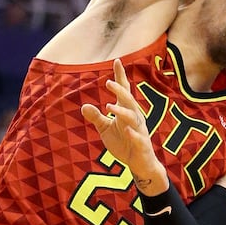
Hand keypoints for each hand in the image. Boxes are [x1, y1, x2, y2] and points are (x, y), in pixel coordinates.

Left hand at [81, 59, 167, 188]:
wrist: (141, 164)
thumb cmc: (124, 143)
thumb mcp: (106, 130)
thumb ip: (97, 118)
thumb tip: (84, 106)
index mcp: (127, 111)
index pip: (124, 91)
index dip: (121, 77)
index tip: (117, 61)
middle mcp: (135, 118)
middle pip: (128, 101)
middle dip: (120, 91)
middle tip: (108, 82)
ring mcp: (140, 131)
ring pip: (133, 118)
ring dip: (122, 112)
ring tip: (109, 107)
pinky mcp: (142, 145)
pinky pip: (139, 138)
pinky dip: (133, 134)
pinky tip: (127, 131)